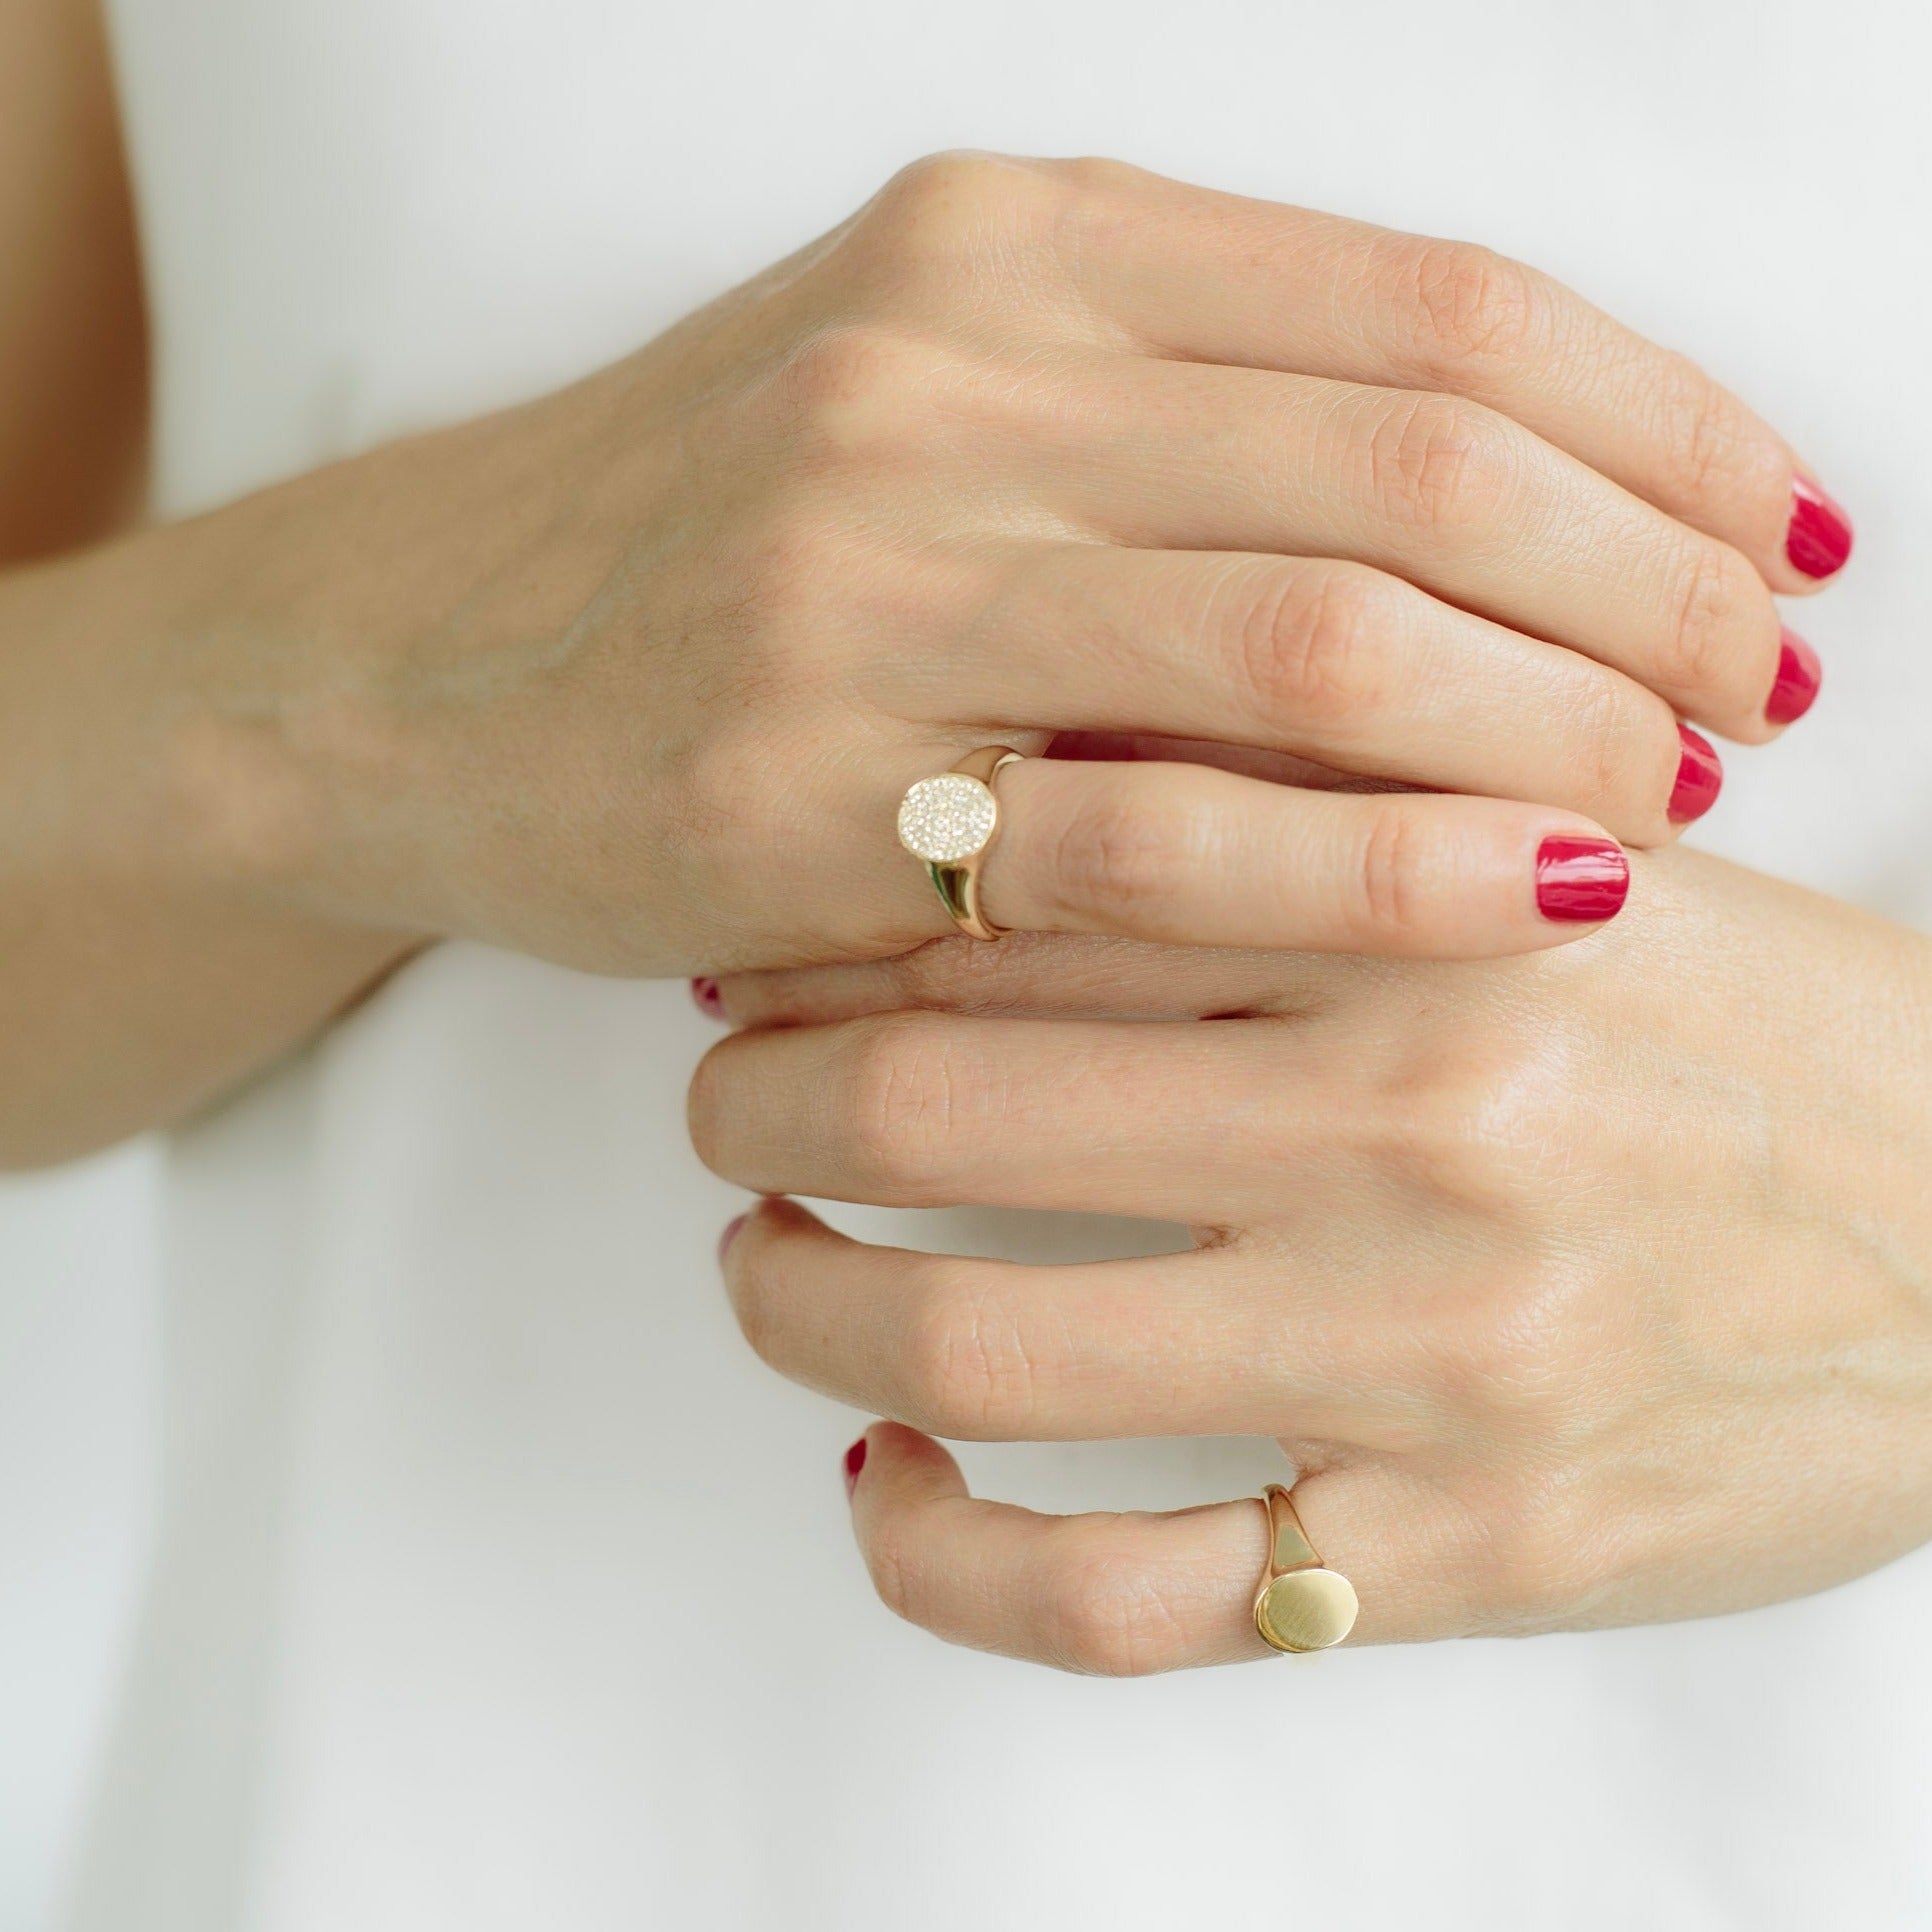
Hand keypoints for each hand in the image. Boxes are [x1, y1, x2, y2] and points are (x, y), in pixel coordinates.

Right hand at [195, 153, 1842, 977]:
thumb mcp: (935, 388)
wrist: (410, 667)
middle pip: (1426, 461)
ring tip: (1679, 798)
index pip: (1438, 306)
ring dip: (1561, 724)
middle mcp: (951, 370)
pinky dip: (1392, 873)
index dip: (1664, 427)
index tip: (1782, 536)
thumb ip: (1185, 405)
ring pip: (1328, 635)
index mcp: (1014, 243)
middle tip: (1767, 690)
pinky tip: (1537, 901)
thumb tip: (1508, 505)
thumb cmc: (703, 540)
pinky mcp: (805, 780)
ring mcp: (872, 570)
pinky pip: (1166, 834)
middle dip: (1655, 585)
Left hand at [688, 853, 1931, 1671]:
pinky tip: (888, 1498)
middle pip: (942, 1107)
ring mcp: (1419, 1365)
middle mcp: (1408, 1134)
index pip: (1032, 886)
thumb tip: (1040, 787)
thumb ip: (1332, 818)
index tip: (772, 931)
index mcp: (1429, 919)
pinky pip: (1118, 1603)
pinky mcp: (1450, 1555)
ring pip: (973, 1355)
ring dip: (798, 1309)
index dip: (843, 913)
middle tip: (723, 1089)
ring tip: (764, 1264)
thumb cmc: (1766, 1042)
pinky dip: (944, 1564)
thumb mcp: (1578, 861)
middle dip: (762, 1098)